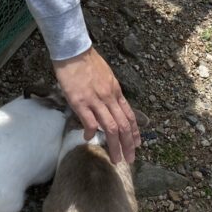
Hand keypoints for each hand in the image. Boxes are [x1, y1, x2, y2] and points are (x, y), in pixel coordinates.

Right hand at [52, 47, 140, 164]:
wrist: (74, 51)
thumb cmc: (88, 61)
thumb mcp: (106, 76)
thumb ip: (110, 91)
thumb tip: (111, 105)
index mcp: (116, 91)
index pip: (130, 116)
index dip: (135, 132)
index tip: (137, 145)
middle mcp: (109, 97)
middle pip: (123, 126)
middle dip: (128, 145)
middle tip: (129, 160)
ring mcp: (95, 100)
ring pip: (110, 127)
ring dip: (114, 145)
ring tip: (115, 158)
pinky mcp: (80, 102)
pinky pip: (89, 122)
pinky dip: (91, 133)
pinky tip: (89, 139)